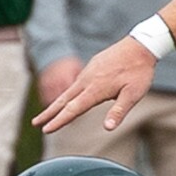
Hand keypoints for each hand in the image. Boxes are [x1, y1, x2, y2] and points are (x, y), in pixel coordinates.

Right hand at [32, 36, 155, 133]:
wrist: (141, 45)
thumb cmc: (139, 71)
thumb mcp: (133, 94)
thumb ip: (119, 111)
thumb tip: (108, 128)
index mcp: (96, 89)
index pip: (73, 109)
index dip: (59, 121)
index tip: (46, 130)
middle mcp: (87, 81)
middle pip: (64, 100)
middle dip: (49, 113)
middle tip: (35, 123)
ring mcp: (88, 72)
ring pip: (68, 91)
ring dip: (56, 104)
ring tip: (47, 113)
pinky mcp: (91, 67)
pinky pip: (76, 83)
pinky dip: (68, 93)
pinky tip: (68, 98)